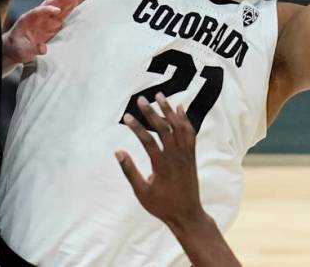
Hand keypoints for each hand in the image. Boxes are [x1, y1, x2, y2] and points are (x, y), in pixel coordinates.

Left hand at [2, 0, 78, 66]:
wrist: (13, 49)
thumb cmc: (16, 49)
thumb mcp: (22, 51)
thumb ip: (32, 49)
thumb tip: (43, 49)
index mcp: (27, 20)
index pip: (38, 12)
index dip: (47, 10)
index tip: (58, 11)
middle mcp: (36, 18)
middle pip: (49, 5)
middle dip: (61, 0)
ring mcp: (43, 22)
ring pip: (56, 10)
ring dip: (66, 3)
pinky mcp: (49, 27)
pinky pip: (59, 17)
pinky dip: (67, 12)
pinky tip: (74, 6)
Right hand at [117, 93, 205, 228]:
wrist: (187, 214)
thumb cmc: (162, 205)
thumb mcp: (141, 192)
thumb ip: (130, 171)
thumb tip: (118, 152)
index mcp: (161, 165)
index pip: (147, 140)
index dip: (136, 127)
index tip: (126, 116)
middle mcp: (175, 156)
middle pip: (163, 128)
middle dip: (151, 112)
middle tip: (140, 99)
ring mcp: (185, 155)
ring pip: (178, 127)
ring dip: (169, 110)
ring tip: (160, 96)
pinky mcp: (191, 156)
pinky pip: (190, 133)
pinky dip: (185, 119)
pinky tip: (179, 108)